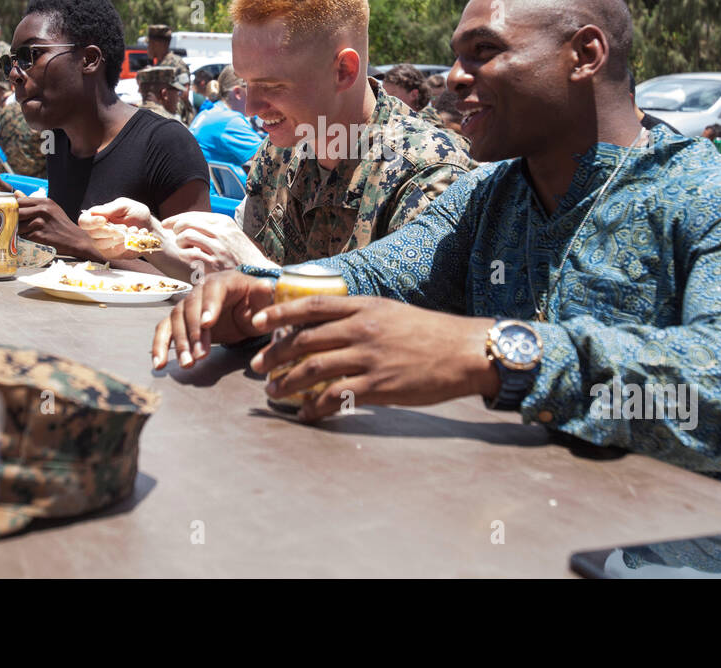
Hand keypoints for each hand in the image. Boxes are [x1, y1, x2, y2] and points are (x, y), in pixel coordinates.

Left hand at [16, 193, 94, 256]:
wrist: (75, 239)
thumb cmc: (61, 224)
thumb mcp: (50, 209)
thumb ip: (32, 202)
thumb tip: (15, 193)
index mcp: (44, 202)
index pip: (19, 201)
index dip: (11, 208)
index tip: (9, 214)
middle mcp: (43, 210)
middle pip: (17, 212)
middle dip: (12, 220)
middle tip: (12, 225)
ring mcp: (41, 223)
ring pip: (18, 225)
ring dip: (18, 231)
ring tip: (24, 233)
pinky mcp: (40, 235)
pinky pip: (24, 236)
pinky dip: (24, 238)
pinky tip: (30, 239)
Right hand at [81, 198, 158, 261]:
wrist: (149, 228)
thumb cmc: (136, 214)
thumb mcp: (126, 206)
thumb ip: (111, 208)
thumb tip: (94, 212)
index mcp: (97, 217)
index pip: (84, 221)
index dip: (91, 222)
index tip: (103, 220)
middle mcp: (96, 231)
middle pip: (93, 234)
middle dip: (111, 231)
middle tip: (126, 227)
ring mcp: (103, 244)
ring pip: (102, 244)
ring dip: (120, 238)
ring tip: (134, 231)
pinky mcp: (111, 254)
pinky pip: (113, 253)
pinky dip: (125, 246)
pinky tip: (134, 239)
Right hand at [151, 270, 275, 369]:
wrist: (246, 309)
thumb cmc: (256, 303)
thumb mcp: (264, 300)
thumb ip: (264, 294)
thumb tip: (267, 286)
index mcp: (224, 281)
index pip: (213, 290)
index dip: (209, 306)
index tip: (208, 324)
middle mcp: (201, 290)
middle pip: (191, 307)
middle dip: (194, 332)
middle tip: (201, 355)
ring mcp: (189, 305)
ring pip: (176, 320)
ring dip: (180, 343)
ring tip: (188, 364)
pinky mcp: (181, 321)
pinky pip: (165, 330)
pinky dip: (159, 346)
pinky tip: (159, 364)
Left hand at [160, 211, 271, 273]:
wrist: (259, 272)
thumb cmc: (243, 254)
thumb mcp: (232, 233)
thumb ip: (213, 227)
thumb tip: (188, 223)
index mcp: (223, 222)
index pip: (193, 215)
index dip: (176, 219)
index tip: (167, 224)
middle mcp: (220, 232)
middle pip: (186, 223)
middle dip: (176, 230)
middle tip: (176, 238)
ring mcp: (217, 247)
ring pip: (185, 236)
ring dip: (180, 244)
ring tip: (185, 249)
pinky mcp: (214, 264)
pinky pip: (190, 255)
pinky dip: (185, 256)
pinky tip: (189, 259)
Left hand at [248, 297, 498, 421]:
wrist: (464, 352)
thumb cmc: (429, 333)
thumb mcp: (391, 313)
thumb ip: (360, 316)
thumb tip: (327, 326)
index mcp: (364, 307)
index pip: (311, 306)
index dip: (279, 313)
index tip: (258, 321)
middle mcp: (362, 329)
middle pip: (304, 340)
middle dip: (274, 355)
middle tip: (257, 368)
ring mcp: (369, 358)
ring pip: (313, 370)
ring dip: (286, 383)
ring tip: (273, 392)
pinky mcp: (378, 386)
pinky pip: (336, 398)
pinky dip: (315, 408)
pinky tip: (307, 414)